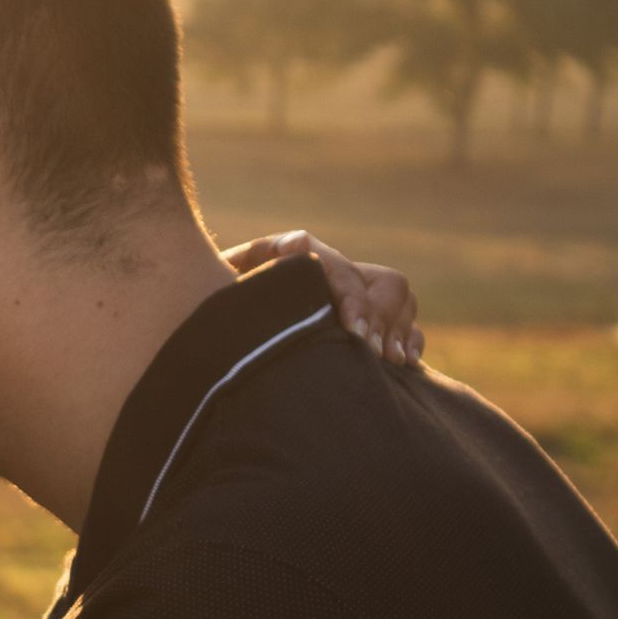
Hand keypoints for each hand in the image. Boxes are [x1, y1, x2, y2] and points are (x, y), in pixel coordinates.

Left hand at [223, 228, 424, 365]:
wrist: (216, 331)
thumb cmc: (208, 314)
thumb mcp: (214, 299)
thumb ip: (227, 284)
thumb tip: (233, 266)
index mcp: (290, 255)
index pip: (335, 264)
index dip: (349, 294)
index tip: (351, 330)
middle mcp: (327, 269)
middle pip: (379, 278)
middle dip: (379, 315)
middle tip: (370, 352)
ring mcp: (350, 293)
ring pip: (397, 294)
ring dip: (397, 328)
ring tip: (383, 360)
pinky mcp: (366, 322)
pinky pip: (406, 322)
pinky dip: (409, 340)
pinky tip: (400, 363)